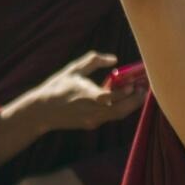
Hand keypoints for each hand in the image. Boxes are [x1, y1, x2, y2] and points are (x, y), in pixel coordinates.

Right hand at [32, 51, 146, 131]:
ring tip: (136, 93)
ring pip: (117, 116)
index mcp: (87, 96)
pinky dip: (119, 108)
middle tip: (143, 89)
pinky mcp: (91, 125)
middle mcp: (92, 112)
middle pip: (120, 111)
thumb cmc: (57, 87)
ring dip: (129, 106)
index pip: (112, 97)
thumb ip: (94, 60)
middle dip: (135, 101)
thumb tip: (114, 59)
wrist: (42, 111)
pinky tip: (122, 98)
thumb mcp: (74, 69)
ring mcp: (92, 121)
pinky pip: (110, 117)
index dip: (125, 92)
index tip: (134, 83)